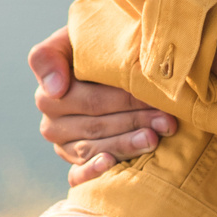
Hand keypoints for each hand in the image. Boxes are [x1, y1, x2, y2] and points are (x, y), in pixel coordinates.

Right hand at [27, 28, 176, 185]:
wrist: (105, 67)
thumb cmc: (96, 51)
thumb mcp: (73, 41)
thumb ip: (51, 55)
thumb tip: (55, 88)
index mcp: (50, 93)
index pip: (90, 100)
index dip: (122, 99)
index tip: (149, 96)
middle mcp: (51, 123)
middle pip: (97, 125)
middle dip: (135, 121)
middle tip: (167, 119)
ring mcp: (63, 146)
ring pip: (94, 149)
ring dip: (127, 145)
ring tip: (155, 139)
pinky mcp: (73, 166)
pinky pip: (78, 175)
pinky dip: (93, 172)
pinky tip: (111, 166)